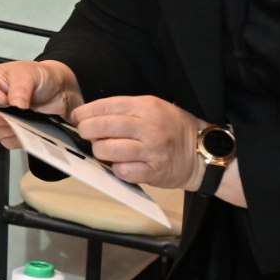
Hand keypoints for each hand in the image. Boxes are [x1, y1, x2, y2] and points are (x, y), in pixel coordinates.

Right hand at [0, 60, 80, 147]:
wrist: (59, 91)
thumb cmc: (39, 77)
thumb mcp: (29, 75)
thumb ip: (20, 89)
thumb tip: (15, 106)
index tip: (5, 101)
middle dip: (1, 116)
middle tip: (19, 113)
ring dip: (11, 128)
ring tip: (28, 119)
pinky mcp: (8, 132)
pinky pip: (6, 141)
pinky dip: (19, 138)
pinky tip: (29, 129)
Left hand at [72, 93, 204, 187]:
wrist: (202, 152)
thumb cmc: (172, 127)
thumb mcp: (154, 107)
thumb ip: (125, 110)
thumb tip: (89, 116)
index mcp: (147, 107)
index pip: (106, 106)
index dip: (85, 113)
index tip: (76, 117)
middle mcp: (149, 127)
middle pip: (102, 127)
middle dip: (86, 131)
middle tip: (85, 134)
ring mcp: (152, 151)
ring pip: (108, 150)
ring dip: (100, 151)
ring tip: (104, 150)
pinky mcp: (154, 172)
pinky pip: (123, 171)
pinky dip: (117, 169)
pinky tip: (121, 164)